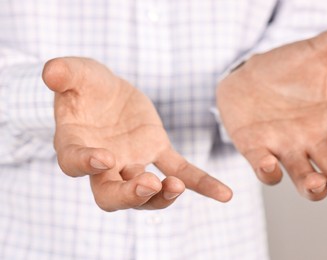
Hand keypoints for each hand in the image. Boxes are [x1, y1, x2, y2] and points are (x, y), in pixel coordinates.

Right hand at [42, 57, 231, 210]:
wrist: (107, 91)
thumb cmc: (86, 85)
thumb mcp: (75, 72)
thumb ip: (64, 73)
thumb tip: (51, 73)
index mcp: (76, 144)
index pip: (74, 163)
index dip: (86, 164)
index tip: (105, 158)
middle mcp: (103, 163)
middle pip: (110, 194)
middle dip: (129, 195)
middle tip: (149, 185)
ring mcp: (132, 160)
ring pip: (146, 191)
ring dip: (161, 195)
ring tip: (176, 186)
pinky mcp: (157, 150)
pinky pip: (180, 170)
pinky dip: (201, 183)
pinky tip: (225, 195)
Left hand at [217, 10, 326, 200]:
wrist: (245, 76)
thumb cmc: (285, 68)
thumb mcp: (318, 51)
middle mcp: (314, 140)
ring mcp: (285, 148)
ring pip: (306, 179)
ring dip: (314, 186)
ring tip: (317, 183)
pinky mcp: (257, 149)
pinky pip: (266, 170)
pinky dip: (269, 172)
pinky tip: (270, 164)